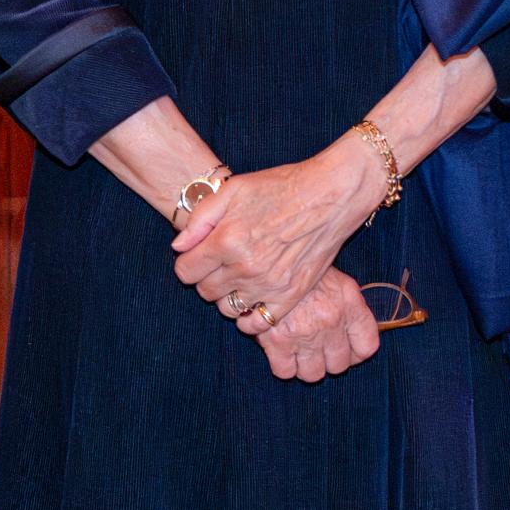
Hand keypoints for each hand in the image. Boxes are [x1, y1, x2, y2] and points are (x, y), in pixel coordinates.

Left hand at [171, 144, 383, 330]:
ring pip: (227, 309)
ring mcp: (269, 286)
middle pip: (205, 292)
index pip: (185, 272)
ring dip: (228, 296)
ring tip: (240, 276)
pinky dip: (249, 316)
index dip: (190, 262)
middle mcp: (245, 268)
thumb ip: (201, 218)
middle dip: (208, 277)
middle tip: (223, 262)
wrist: (330, 195)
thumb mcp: (234, 188)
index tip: (201, 255)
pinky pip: (257, 323)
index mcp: (227, 240)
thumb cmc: (282, 186)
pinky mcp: (290, 296)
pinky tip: (253, 298)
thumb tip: (179, 247)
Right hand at [247, 270, 382, 382]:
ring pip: (313, 375)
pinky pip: (286, 372)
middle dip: (329, 359)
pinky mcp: (277, 342)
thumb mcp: (337, 280)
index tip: (347, 350)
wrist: (269, 259)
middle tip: (318, 347)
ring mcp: (305, 335)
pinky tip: (283, 350)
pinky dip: (284, 366)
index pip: (366, 347)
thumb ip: (350, 307)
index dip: (356, 354)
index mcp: (349, 304)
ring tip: (300, 350)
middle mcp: (331, 322)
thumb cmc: (304, 271)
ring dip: (307, 366)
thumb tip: (354, 336)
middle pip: (339, 365)